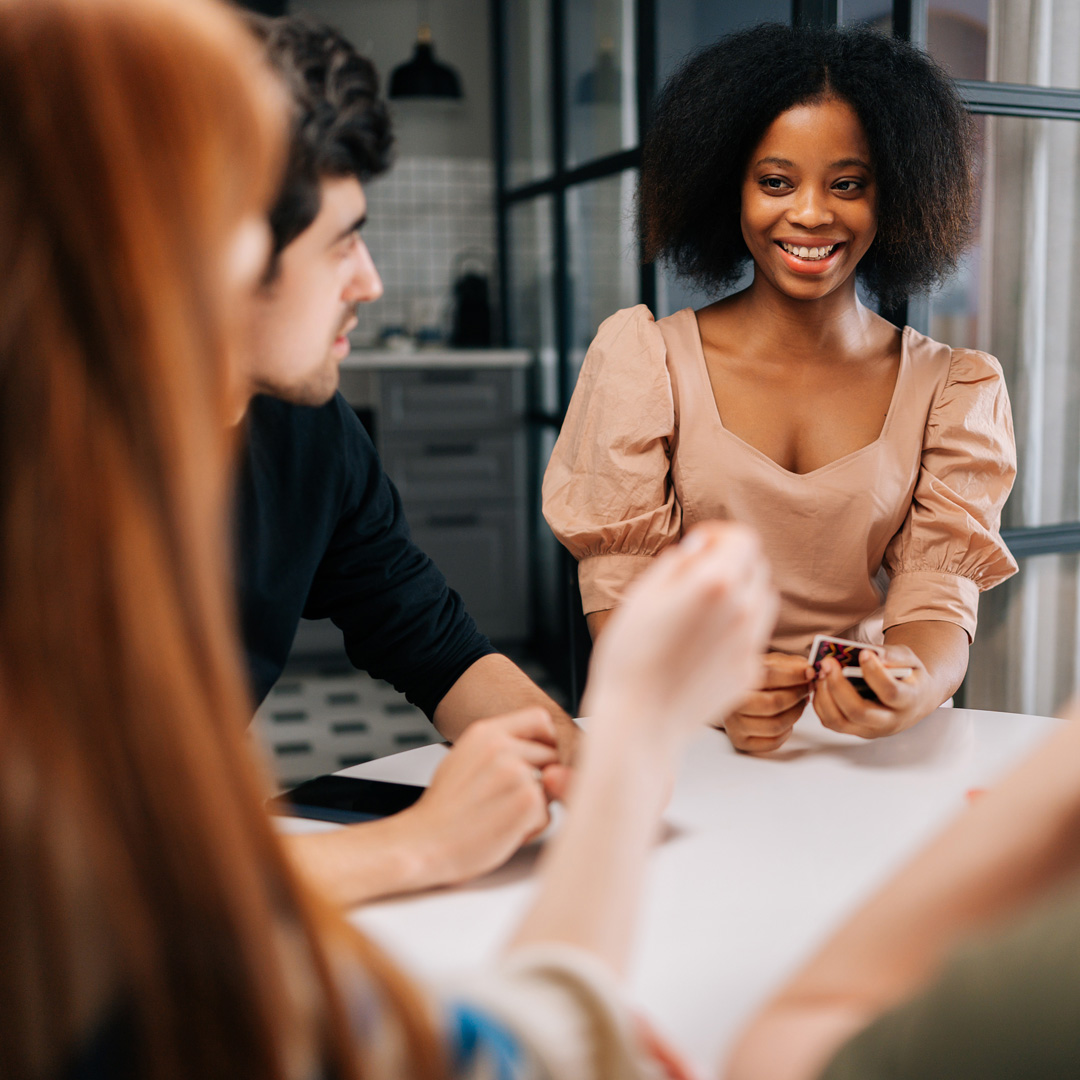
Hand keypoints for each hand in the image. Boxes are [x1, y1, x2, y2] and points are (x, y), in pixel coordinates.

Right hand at [398, 708, 568, 885]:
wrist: (423, 843)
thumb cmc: (442, 809)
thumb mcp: (463, 757)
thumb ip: (499, 746)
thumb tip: (535, 744)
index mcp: (486, 733)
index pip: (540, 719)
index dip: (547, 740)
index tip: (542, 758)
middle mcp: (503, 748)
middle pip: (550, 756)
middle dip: (540, 779)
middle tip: (508, 800)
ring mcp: (517, 773)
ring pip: (551, 788)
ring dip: (535, 806)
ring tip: (501, 815)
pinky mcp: (527, 802)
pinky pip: (547, 815)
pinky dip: (530, 829)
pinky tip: (502, 830)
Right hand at [581, 523, 777, 751]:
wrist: (639, 721)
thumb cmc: (630, 659)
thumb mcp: (641, 595)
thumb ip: (677, 563)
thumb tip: (700, 549)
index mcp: (716, 583)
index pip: (743, 539)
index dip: (720, 536)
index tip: (700, 546)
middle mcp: (743, 610)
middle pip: (757, 567)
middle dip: (732, 563)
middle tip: (698, 576)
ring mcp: (751, 644)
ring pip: (763, 601)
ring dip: (742, 593)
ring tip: (705, 609)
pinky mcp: (749, 672)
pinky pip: (754, 637)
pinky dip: (737, 629)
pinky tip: (703, 643)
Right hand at [721, 653, 814, 752]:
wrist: (731, 699)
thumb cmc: (753, 680)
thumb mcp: (769, 664)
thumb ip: (788, 664)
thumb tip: (807, 669)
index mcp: (736, 678)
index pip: (767, 676)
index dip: (793, 675)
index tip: (809, 674)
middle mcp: (731, 702)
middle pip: (773, 703)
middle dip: (797, 695)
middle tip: (807, 689)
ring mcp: (734, 724)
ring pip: (775, 725)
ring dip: (795, 714)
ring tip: (799, 704)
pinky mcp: (740, 741)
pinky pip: (772, 742)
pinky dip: (786, 732)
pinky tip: (786, 721)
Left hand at [812, 645, 931, 738]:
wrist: (913, 700)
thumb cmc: (908, 676)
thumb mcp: (910, 660)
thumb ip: (893, 655)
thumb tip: (869, 652)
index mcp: (908, 702)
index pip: (891, 692)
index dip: (875, 673)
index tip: (863, 653)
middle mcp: (889, 721)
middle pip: (858, 712)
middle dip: (838, 686)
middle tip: (828, 662)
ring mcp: (870, 730)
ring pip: (839, 721)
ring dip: (824, 695)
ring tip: (820, 671)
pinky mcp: (854, 730)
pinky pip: (830, 721)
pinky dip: (820, 701)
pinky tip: (820, 682)